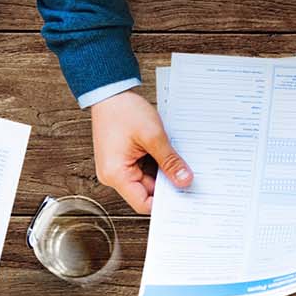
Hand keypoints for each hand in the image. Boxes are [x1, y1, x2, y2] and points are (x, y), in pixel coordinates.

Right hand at [92, 90, 190, 213]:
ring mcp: (117, 168)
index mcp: (115, 174)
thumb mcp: (153, 136)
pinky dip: (156, 165)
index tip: (184, 197)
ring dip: (162, 173)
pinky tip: (166, 156)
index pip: (143, 203)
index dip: (164, 203)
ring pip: (147, 181)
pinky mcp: (122, 161)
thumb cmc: (123, 111)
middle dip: (167, 185)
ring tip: (175, 162)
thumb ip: (170, 161)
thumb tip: (184, 180)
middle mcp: (113, 175)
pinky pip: (143, 170)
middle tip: (187, 178)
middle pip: (146, 193)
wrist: (109, 92)